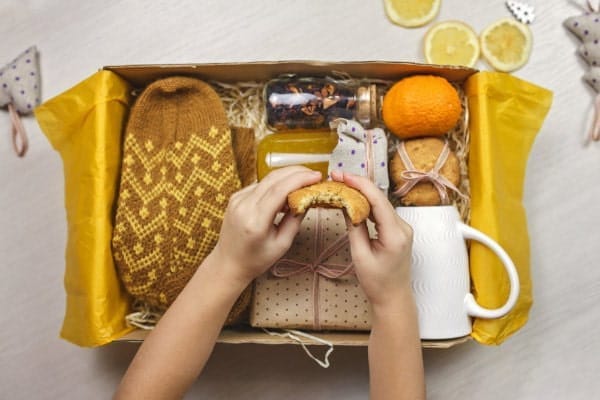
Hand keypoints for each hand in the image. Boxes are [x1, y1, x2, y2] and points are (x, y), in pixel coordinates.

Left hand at [212, 166, 321, 285]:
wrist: (228, 263)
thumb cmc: (255, 259)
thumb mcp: (282, 244)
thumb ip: (295, 220)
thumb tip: (307, 199)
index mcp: (255, 221)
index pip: (279, 190)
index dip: (300, 179)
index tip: (316, 176)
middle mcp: (243, 206)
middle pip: (273, 178)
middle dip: (296, 172)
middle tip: (314, 174)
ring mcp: (237, 199)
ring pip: (266, 179)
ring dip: (287, 176)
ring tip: (304, 182)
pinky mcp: (236, 197)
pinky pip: (259, 185)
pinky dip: (275, 184)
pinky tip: (286, 191)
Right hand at [330, 170, 412, 309]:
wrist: (394, 298)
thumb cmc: (377, 283)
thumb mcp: (360, 256)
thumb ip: (354, 228)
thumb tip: (346, 204)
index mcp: (395, 234)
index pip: (377, 201)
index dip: (359, 184)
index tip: (342, 176)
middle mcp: (403, 227)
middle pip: (380, 199)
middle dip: (358, 185)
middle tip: (337, 178)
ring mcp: (403, 228)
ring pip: (381, 203)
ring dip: (362, 193)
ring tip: (343, 185)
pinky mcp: (399, 230)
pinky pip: (382, 211)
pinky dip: (368, 203)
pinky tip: (355, 199)